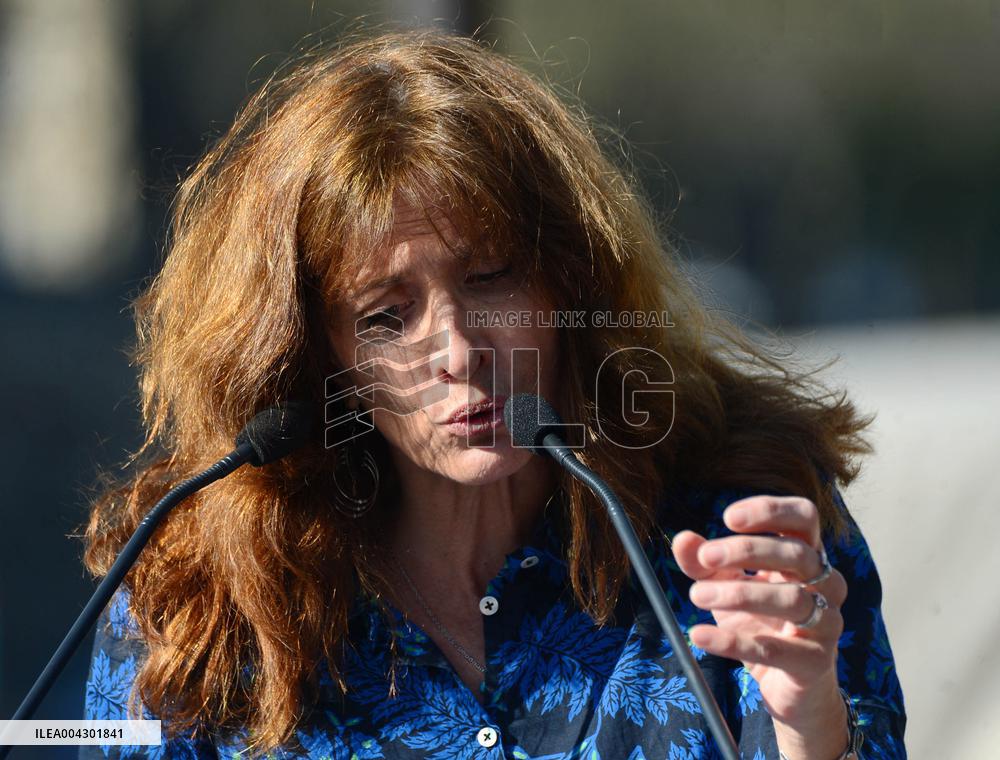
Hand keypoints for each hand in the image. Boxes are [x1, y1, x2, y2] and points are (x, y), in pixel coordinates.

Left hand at [671, 495, 847, 728]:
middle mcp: (825, 584)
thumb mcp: (725, 585)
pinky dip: (732, 641)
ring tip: (696, 595)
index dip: (771, 511)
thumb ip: (703, 562)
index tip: (727, 517)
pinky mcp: (815, 661)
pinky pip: (774, 648)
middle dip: (747, 550)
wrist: (783, 684)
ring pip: (792, 599)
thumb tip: (682, 539)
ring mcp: (827, 622)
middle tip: (705, 556)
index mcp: (806, 556)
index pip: (804, 517)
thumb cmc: (759, 621)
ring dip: (739, 594)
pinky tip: (700, 635)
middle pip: (797, 554)